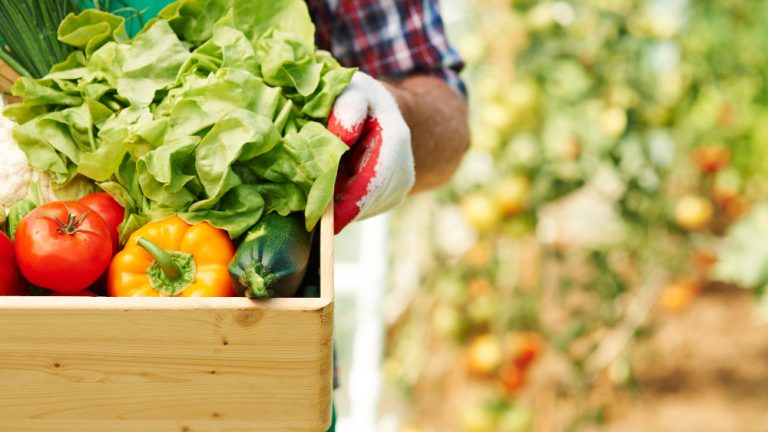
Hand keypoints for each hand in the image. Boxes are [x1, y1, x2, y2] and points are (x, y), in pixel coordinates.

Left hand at [327, 71, 414, 233]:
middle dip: (335, 208)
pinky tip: (332, 187)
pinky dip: (344, 205)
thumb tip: (341, 136)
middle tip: (306, 209)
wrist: (382, 113)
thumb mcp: (352, 91)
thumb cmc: (359, 98)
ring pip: (363, 209)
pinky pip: (363, 210)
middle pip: (366, 201)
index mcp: (394, 141)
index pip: (372, 181)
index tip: (324, 220)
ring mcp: (400, 188)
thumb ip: (347, 106)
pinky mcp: (392, 199)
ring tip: (318, 188)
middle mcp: (403, 170)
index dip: (348, 204)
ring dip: (338, 206)